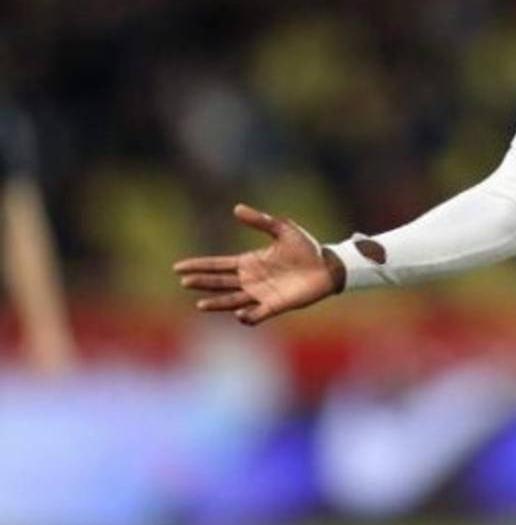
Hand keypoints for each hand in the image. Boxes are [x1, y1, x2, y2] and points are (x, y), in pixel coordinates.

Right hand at [174, 204, 343, 325]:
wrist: (328, 266)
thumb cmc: (307, 248)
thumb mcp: (283, 229)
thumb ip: (260, 221)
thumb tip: (236, 208)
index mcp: (250, 262)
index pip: (218, 265)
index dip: (199, 266)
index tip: (178, 268)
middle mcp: (252, 280)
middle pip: (220, 283)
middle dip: (202, 282)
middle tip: (185, 282)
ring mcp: (262, 294)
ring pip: (232, 301)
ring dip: (217, 303)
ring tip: (200, 304)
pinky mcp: (275, 306)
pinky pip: (257, 314)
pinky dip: (247, 316)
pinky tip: (239, 314)